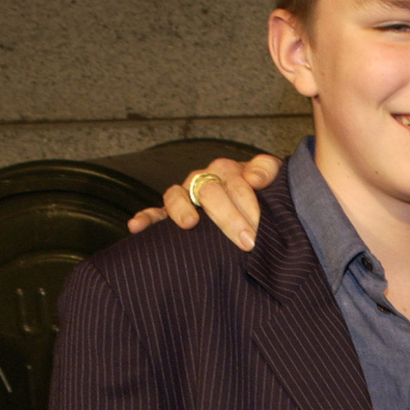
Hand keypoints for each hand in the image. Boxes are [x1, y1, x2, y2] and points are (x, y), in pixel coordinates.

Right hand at [126, 154, 282, 250]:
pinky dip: (146, 218)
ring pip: (177, 195)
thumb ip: (267, 170)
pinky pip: (154, 213)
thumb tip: (255, 178)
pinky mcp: (169, 212)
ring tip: (190, 223)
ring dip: (182, 209)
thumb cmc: (261, 192)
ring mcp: (185, 195)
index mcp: (228, 170)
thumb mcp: (271, 178)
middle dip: (228, 217)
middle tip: (245, 240)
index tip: (258, 227)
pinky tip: (137, 226)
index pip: (236, 181)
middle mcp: (204, 178)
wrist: (255, 203)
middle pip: (210, 191)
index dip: (248, 204)